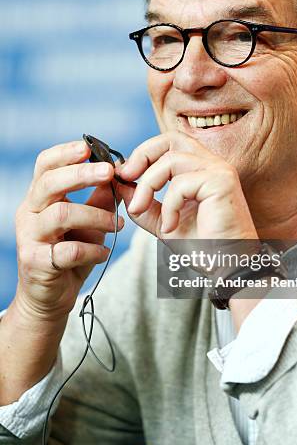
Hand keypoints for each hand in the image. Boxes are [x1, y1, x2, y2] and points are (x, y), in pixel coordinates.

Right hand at [14, 140, 123, 320]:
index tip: (88, 147)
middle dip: (81, 174)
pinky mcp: (36, 263)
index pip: (45, 165)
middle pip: (49, 184)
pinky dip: (93, 250)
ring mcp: (29, 238)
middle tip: (109, 172)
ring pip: (62, 214)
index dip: (64, 153)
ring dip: (97, 216)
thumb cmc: (70, 253)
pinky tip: (105, 252)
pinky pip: (67, 251)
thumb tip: (119, 171)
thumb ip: (99, 198)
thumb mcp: (88, 222)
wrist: (51, 297)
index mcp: (40, 198)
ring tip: (118, 225)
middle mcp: (29, 213)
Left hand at [115, 131, 257, 240]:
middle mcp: (212, 164)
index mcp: (201, 168)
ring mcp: (219, 171)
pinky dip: (168, 206)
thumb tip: (120, 184)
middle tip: (125, 176)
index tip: (124, 175)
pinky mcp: (221, 183)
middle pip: (172, 139)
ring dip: (147, 186)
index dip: (144, 153)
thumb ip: (144, 203)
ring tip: (140, 210)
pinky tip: (170, 227)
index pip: (170, 143)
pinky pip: (181, 184)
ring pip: (170, 161)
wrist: (227, 266)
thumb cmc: (203, 246)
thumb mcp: (163, 222)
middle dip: (143, 154)